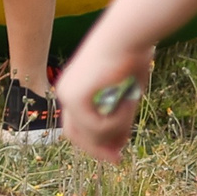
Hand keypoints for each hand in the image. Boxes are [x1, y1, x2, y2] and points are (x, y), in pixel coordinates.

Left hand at [57, 35, 153, 164]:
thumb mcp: (124, 96)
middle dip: (98, 149)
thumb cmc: (130, 59)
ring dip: (118, 126)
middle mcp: (64, 92)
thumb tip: (116, 147)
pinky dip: (119, 119)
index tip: (115, 154)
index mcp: (73, 88)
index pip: (76, 127)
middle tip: (118, 159)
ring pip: (92, 133)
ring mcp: (67, 95)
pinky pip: (99, 126)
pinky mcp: (75, 97)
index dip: (95, 144)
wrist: (126, 36)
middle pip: (76, 136)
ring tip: (132, 103)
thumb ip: (116, 120)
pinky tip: (128, 100)